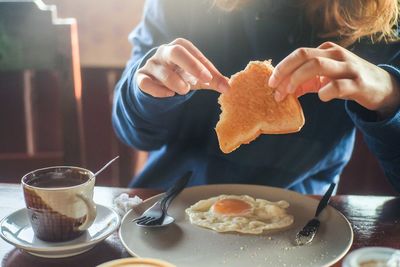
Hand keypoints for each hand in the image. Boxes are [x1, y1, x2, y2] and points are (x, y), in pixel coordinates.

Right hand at [137, 38, 229, 97]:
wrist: (155, 78)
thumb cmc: (181, 73)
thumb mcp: (197, 76)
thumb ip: (213, 80)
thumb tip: (229, 88)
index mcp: (180, 47)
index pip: (194, 53)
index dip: (203, 66)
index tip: (212, 79)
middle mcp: (164, 52)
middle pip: (176, 52)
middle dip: (192, 66)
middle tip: (204, 80)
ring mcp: (151, 64)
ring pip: (163, 72)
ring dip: (177, 83)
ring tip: (185, 90)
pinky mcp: (141, 77)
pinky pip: (146, 83)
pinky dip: (158, 90)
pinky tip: (169, 95)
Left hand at [268, 42, 399, 116]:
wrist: (379, 86)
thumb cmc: (347, 80)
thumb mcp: (324, 78)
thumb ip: (304, 83)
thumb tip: (281, 91)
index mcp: (326, 51)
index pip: (299, 54)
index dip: (282, 67)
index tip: (270, 82)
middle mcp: (336, 55)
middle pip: (304, 55)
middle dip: (285, 72)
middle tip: (275, 89)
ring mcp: (348, 67)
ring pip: (317, 65)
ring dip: (298, 79)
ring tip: (289, 93)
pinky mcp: (358, 84)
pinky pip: (337, 86)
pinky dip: (324, 92)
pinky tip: (321, 97)